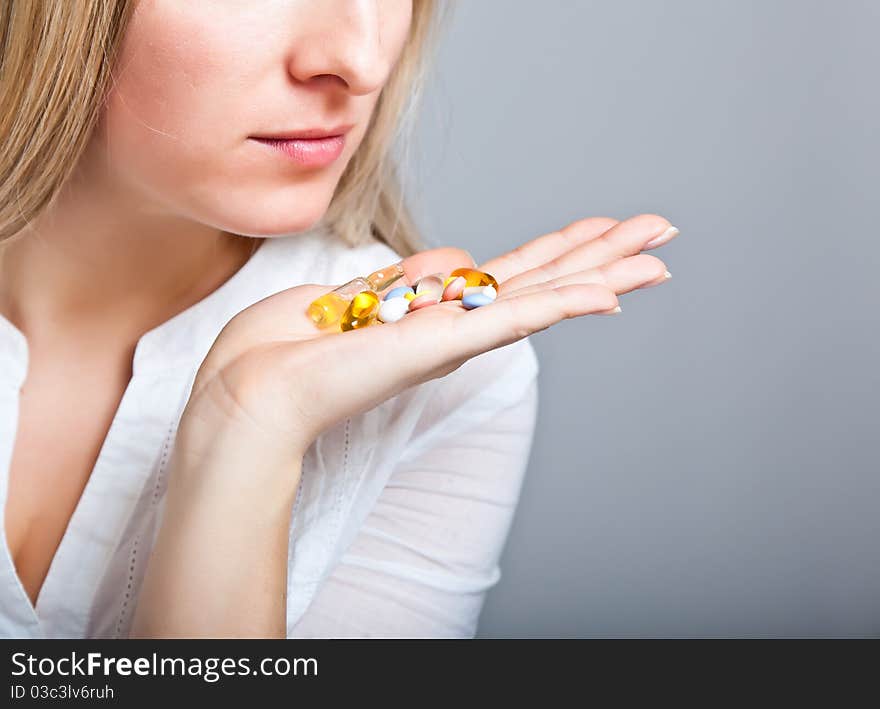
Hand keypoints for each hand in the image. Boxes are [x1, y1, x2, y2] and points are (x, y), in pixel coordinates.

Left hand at [177, 213, 677, 470]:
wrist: (251, 394)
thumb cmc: (285, 350)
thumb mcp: (348, 295)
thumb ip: (406, 278)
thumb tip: (447, 264)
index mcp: (431, 314)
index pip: (508, 276)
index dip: (556, 254)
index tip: (597, 233)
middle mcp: (455, 327)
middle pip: (541, 280)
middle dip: (601, 254)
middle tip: (660, 233)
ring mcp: (455, 337)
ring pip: (545, 294)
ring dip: (605, 270)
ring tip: (660, 250)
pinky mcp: (443, 344)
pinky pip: (517, 317)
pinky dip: (567, 302)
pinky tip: (613, 292)